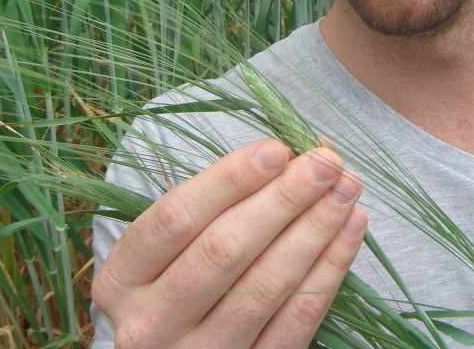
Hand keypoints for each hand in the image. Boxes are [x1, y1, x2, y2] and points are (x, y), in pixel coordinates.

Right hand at [92, 139, 366, 348]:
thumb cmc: (181, 283)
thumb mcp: (177, 245)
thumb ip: (224, 199)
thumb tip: (295, 153)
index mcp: (123, 279)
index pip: (176, 218)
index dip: (229, 180)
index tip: (277, 149)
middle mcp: (150, 324)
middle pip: (224, 249)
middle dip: (283, 199)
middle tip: (325, 163)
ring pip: (265, 285)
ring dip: (314, 229)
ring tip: (346, 189)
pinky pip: (297, 319)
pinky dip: (330, 268)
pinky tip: (350, 229)